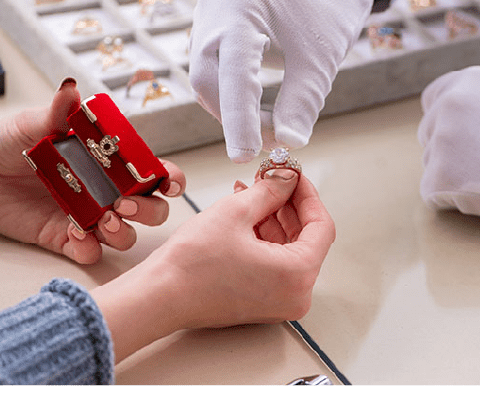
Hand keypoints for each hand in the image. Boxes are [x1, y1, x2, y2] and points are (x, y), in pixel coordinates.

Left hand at [0, 79, 186, 263]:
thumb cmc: (8, 141)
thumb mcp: (34, 124)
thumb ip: (57, 112)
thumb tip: (71, 89)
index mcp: (110, 163)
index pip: (153, 173)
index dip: (170, 179)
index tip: (168, 182)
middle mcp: (106, 192)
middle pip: (150, 209)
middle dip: (149, 210)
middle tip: (125, 203)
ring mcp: (87, 217)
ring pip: (125, 236)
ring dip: (122, 233)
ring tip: (102, 221)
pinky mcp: (63, 237)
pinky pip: (88, 253)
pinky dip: (89, 249)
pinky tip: (75, 236)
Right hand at [91, 170, 334, 362]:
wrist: (158, 297)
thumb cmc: (192, 265)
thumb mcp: (237, 211)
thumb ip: (272, 190)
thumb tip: (287, 177)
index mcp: (298, 275)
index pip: (321, 226)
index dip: (307, 195)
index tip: (294, 176)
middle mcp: (295, 295)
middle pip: (306, 238)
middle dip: (288, 205)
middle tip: (273, 179)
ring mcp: (278, 302)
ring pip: (288, 250)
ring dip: (273, 218)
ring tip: (253, 191)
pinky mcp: (260, 303)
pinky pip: (274, 264)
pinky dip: (264, 238)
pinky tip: (247, 213)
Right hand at [189, 0, 381, 162]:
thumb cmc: (326, 11)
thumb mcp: (320, 60)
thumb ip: (302, 102)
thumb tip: (290, 143)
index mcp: (242, 4)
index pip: (233, 73)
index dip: (239, 119)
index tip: (245, 156)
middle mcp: (214, 6)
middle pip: (209, 80)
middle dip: (237, 118)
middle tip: (273, 142)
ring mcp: (206, 15)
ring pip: (206, 80)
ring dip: (234, 110)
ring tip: (273, 124)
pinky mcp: (207, 27)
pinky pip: (210, 72)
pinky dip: (231, 96)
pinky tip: (259, 107)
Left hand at [418, 66, 479, 237]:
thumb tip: (468, 121)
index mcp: (469, 82)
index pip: (434, 98)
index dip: (445, 120)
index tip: (460, 136)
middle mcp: (449, 104)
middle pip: (429, 132)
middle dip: (448, 149)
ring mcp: (441, 141)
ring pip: (432, 163)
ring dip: (453, 175)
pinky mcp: (437, 177)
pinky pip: (434, 193)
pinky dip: (453, 200)